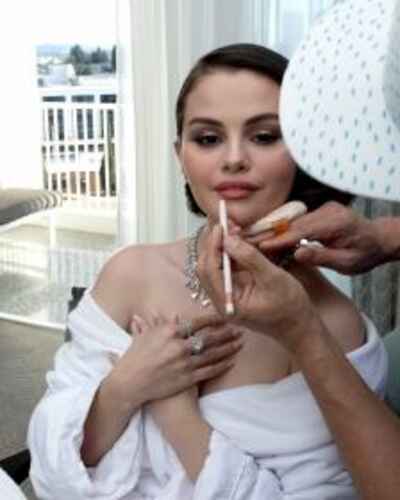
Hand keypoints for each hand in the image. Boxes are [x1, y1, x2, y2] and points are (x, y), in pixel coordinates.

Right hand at [108, 313, 241, 409]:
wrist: (129, 385)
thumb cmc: (134, 359)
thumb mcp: (145, 336)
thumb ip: (159, 323)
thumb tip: (170, 314)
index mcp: (169, 332)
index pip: (197, 322)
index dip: (213, 319)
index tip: (224, 317)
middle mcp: (179, 346)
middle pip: (209, 337)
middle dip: (226, 333)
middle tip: (239, 329)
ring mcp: (184, 363)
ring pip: (212, 354)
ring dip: (228, 348)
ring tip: (240, 343)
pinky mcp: (186, 379)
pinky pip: (209, 371)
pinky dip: (222, 365)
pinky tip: (231, 361)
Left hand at [197, 225, 315, 352]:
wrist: (298, 326)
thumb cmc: (289, 306)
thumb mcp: (273, 278)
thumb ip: (250, 258)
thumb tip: (229, 239)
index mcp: (227, 303)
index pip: (209, 270)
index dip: (213, 245)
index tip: (221, 227)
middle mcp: (221, 301)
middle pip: (206, 267)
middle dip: (214, 244)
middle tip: (225, 224)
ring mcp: (226, 296)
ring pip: (214, 266)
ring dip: (221, 247)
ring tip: (231, 228)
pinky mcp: (233, 290)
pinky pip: (225, 269)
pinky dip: (229, 253)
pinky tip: (237, 240)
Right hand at [255, 202, 386, 274]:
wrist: (378, 239)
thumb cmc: (364, 254)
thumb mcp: (346, 263)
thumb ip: (321, 256)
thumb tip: (297, 253)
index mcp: (336, 223)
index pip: (301, 231)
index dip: (279, 239)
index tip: (260, 245)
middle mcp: (328, 211)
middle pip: (292, 223)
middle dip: (269, 233)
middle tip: (246, 241)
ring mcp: (323, 209)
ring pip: (292, 221)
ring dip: (273, 231)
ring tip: (251, 240)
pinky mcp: (319, 211)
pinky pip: (297, 221)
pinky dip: (283, 230)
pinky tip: (268, 237)